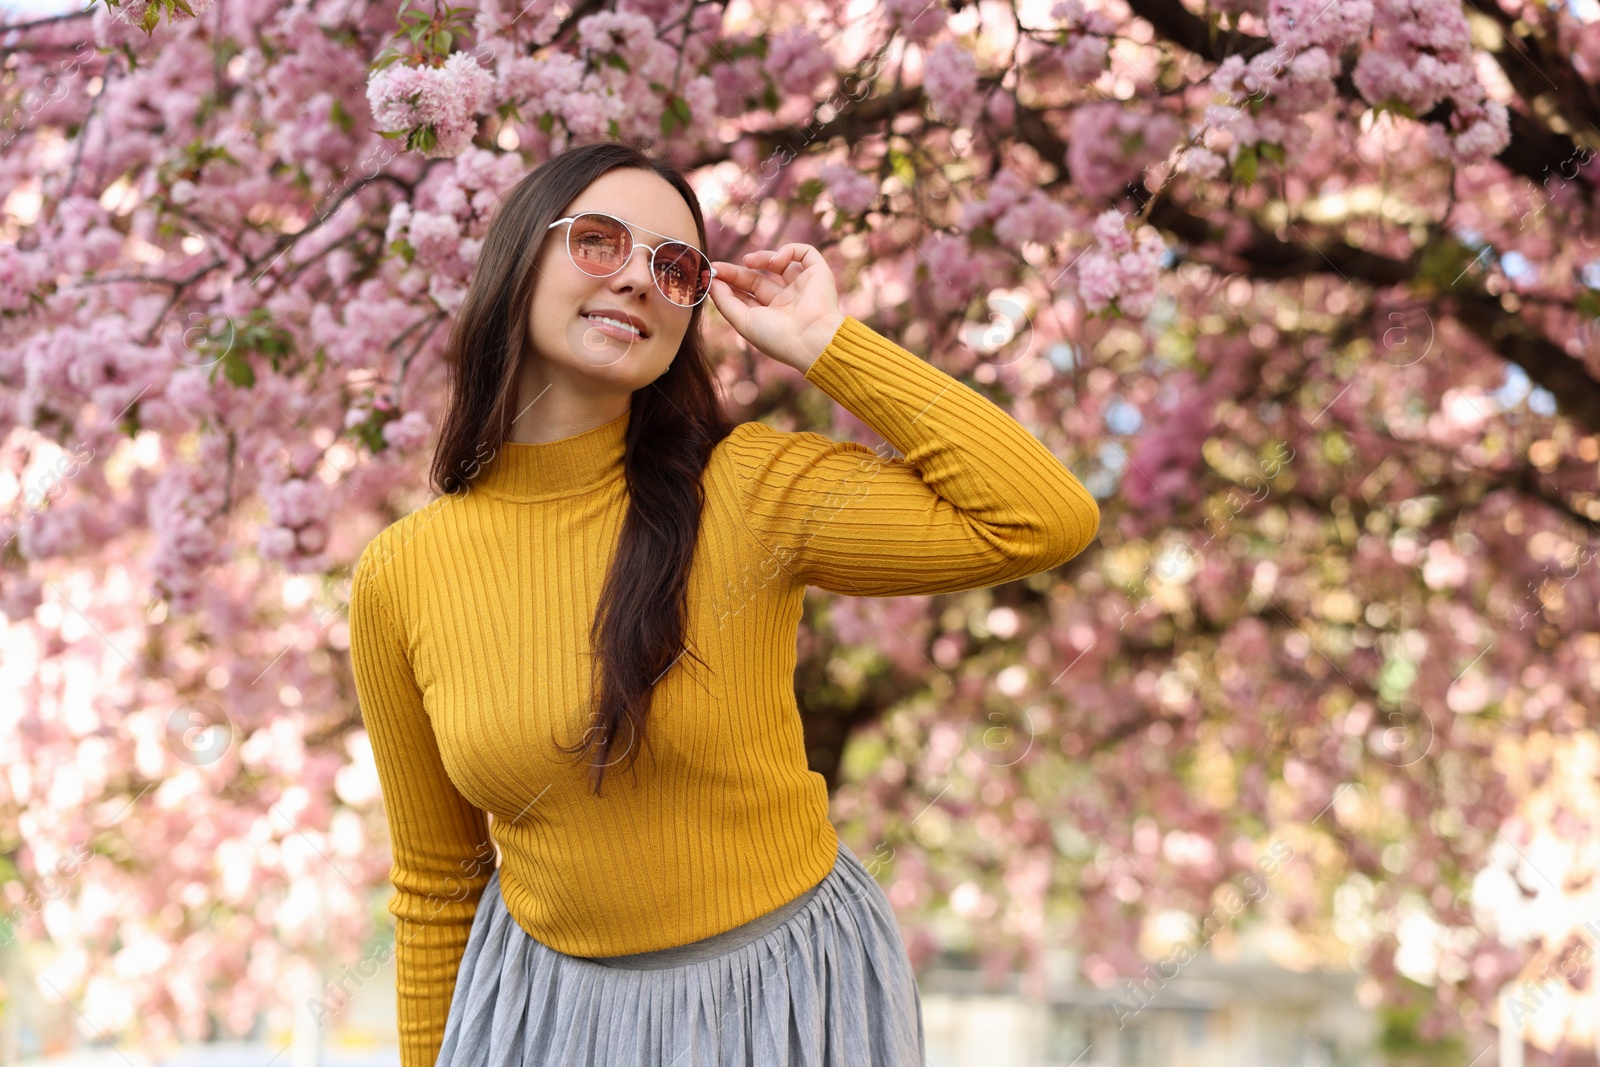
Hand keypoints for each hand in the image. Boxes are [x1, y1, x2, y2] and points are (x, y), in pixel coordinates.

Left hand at [709, 244, 846, 372]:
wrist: (811, 339)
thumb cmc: (777, 337)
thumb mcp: (743, 321)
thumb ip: (725, 302)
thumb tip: (711, 283)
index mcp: (772, 315)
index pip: (747, 294)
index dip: (730, 283)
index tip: (712, 274)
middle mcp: (787, 300)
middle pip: (758, 278)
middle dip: (738, 271)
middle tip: (719, 267)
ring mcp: (803, 286)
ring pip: (780, 263)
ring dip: (762, 258)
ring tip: (748, 261)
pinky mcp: (819, 274)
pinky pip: (805, 253)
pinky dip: (789, 250)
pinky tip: (776, 261)